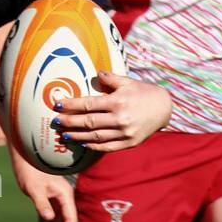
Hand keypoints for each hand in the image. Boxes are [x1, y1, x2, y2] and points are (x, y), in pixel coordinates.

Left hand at [10, 145, 77, 221]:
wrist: (24, 157)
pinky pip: (51, 216)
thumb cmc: (29, 170)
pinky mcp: (48, 199)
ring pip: (57, 221)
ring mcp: (56, 198)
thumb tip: (49, 219)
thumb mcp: (34, 189)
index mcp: (64, 194)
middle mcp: (63, 197)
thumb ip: (41, 204)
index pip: (70, 218)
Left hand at [52, 72, 170, 151]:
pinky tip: (82, 143)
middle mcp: (120, 118)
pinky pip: (107, 146)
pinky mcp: (128, 143)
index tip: (58, 105)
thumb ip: (111, 79)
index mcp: (118, 102)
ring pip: (95, 136)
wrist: (165, 109)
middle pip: (88, 122)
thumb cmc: (144, 93)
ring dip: (77, 136)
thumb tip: (97, 74)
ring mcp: (124, 133)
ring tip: (64, 135)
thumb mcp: (128, 82)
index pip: (89, 104)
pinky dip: (93, 146)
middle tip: (55, 122)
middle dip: (69, 122)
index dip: (71, 105)